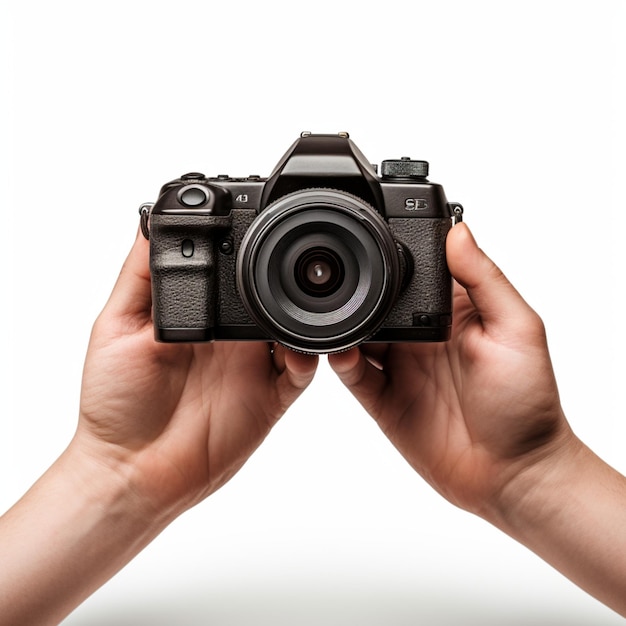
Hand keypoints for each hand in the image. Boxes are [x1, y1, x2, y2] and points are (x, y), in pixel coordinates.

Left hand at [75, 231, 318, 516]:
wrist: (131, 469)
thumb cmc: (116, 401)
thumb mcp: (116, 326)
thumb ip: (140, 276)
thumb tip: (149, 218)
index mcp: (201, 313)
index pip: (237, 271)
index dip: (251, 250)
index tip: (260, 225)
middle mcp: (231, 337)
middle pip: (273, 295)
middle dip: (289, 276)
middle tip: (297, 259)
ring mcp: (252, 368)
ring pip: (295, 330)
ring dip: (305, 315)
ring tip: (307, 300)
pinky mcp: (268, 399)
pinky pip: (301, 374)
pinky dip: (308, 358)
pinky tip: (297, 350)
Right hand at [328, 222, 572, 514]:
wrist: (514, 475)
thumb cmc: (527, 403)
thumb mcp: (517, 330)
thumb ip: (485, 279)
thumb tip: (459, 230)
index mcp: (453, 312)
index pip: (413, 273)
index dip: (392, 256)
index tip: (370, 237)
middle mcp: (421, 337)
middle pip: (377, 302)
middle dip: (355, 290)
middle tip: (337, 276)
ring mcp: (401, 369)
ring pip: (358, 337)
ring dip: (342, 326)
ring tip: (329, 313)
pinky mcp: (385, 400)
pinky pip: (355, 375)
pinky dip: (341, 362)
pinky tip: (340, 352)